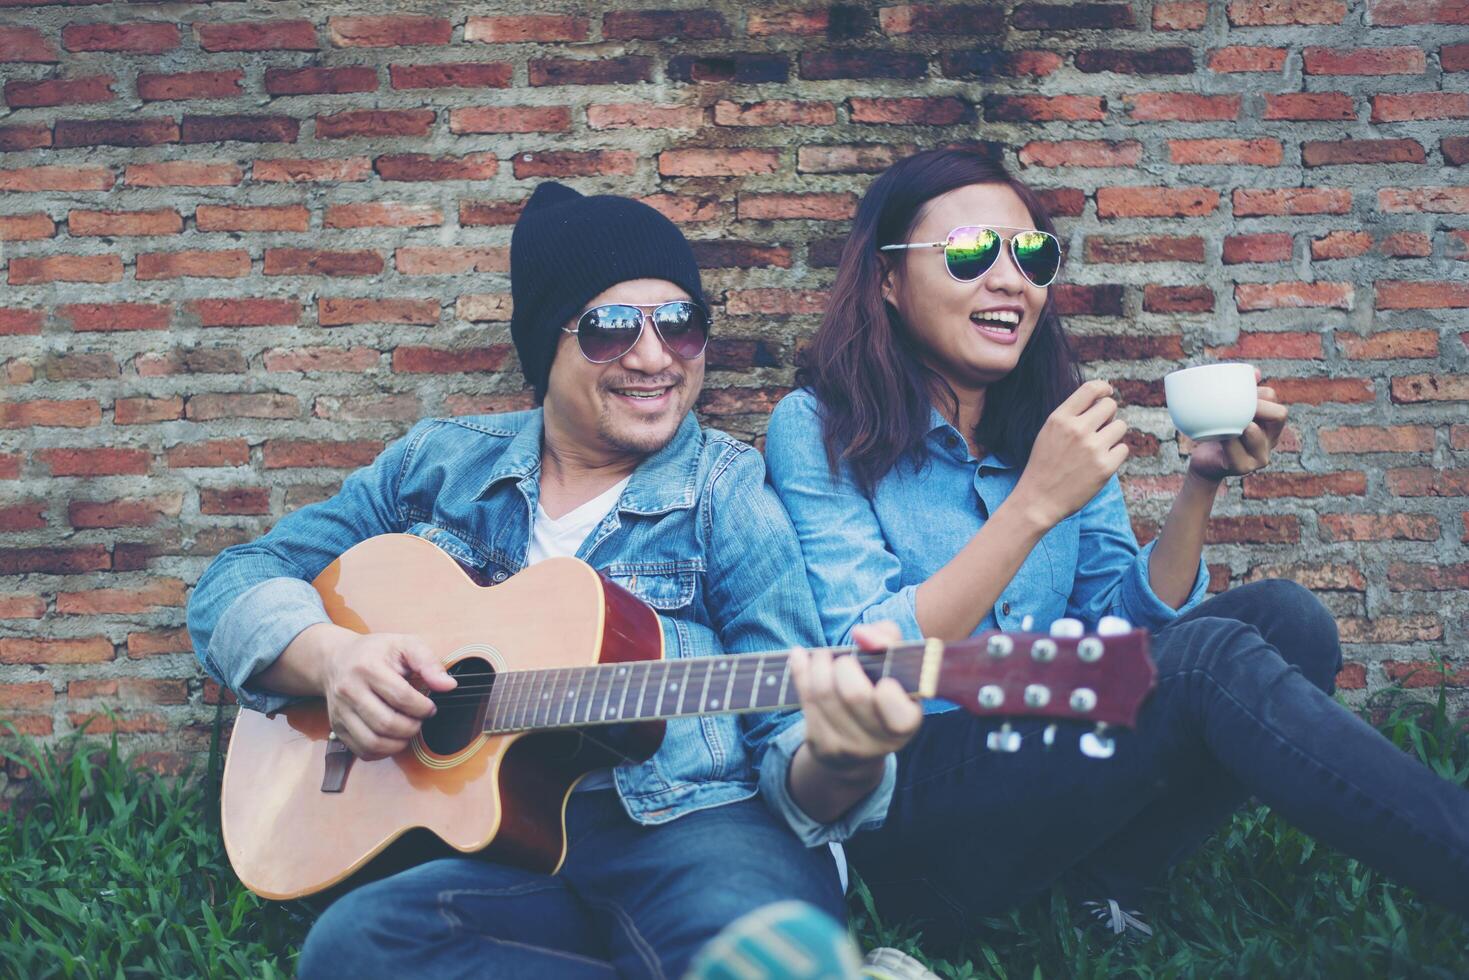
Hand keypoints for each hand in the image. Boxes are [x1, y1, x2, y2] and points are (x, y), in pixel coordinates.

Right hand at [320, 633, 456, 760]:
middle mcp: (349, 690)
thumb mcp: (405, 645)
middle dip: (412, 727)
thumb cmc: (376, 652)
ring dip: (399, 743)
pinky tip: (392, 738)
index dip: (422, 707)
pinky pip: (362, 750)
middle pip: (386, 723)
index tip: (430, 707)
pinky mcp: (337, 727)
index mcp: (367, 667)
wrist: (336, 659)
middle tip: (420, 720)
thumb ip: (428, 662)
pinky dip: (383, 751)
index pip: (400, 697)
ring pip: (373, 742)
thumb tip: (448, 685)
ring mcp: (340, 711)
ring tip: (408, 729)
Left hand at [789, 621, 921, 778]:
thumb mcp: (895, 666)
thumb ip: (888, 639)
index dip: (889, 694)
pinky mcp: (822, 745)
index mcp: (907, 722)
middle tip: (844, 659)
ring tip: (822, 655)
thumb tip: (860, 634)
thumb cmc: (880, 691)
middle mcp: (881, 741)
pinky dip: (800, 671)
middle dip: (844, 667)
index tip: (884, 680)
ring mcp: (849, 748)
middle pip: (855, 695)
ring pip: (824, 695)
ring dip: (819, 664)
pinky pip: (806, 700)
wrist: (857, 743)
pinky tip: (800, 657)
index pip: (898, 712)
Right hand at [1012, 379, 1129, 527]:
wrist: (1039, 500)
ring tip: (1098, 447)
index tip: (1107, 392)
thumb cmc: (1044, 465)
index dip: (1103, 388)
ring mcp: (1093, 448)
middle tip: (1100, 428)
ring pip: (1121, 426)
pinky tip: (1099, 462)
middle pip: (1110, 405)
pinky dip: (1115, 455)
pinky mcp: (1105, 467)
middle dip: (1108, 415)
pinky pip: (1123, 449)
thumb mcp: (1048, 432)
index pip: (1090, 389)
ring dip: (1112, 434)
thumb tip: (1102, 401)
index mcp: (1060, 418)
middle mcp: (1077, 430)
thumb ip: (1071, 416)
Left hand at [1186, 370, 1287, 481]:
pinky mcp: (1243, 467)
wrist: (1205, 461)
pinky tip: (1219, 436)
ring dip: (1240, 424)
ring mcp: (1260, 456)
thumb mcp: (1231, 410)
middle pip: (1279, 414)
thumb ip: (1242, 392)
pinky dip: (1227, 442)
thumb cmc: (1219, 431)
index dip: (1260, 393)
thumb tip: (1255, 372)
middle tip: (1235, 406)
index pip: (1274, 399)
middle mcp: (1270, 439)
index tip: (1239, 393)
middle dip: (1258, 405)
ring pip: (1256, 433)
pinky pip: (1236, 451)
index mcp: (1270, 423)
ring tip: (1228, 423)